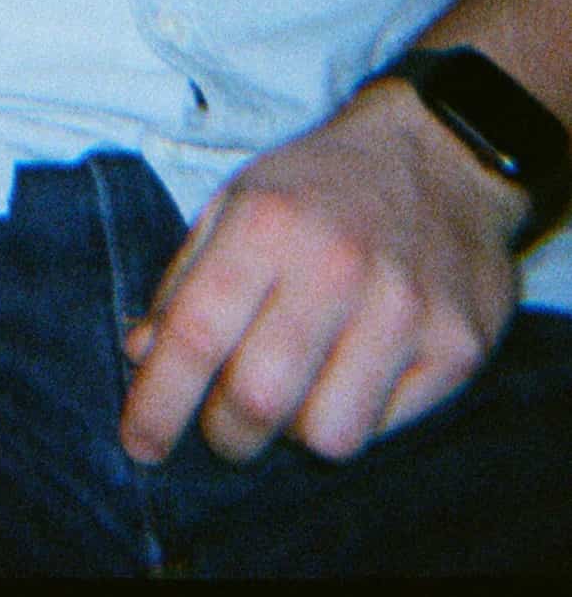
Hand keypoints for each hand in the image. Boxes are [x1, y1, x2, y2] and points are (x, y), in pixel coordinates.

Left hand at [118, 83, 523, 466]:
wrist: (442, 152)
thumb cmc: (322, 185)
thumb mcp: (238, 202)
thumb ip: (186, 280)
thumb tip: (144, 355)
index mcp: (266, 223)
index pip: (196, 334)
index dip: (158, 403)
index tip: (140, 444)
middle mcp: (334, 266)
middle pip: (260, 399)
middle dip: (227, 436)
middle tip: (225, 427)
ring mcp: (402, 309)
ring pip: (328, 434)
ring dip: (297, 434)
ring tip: (298, 394)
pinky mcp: (456, 345)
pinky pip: (386, 427)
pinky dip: (356, 417)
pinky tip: (354, 375)